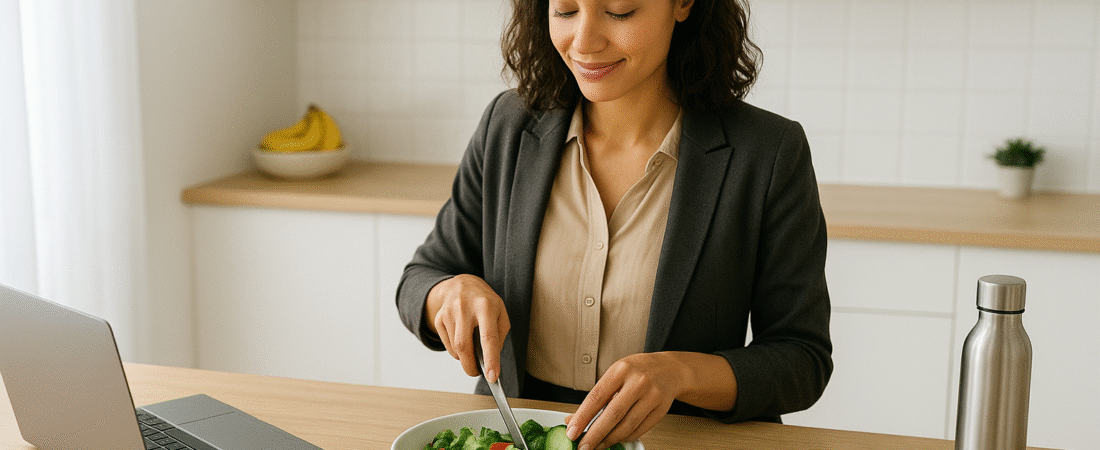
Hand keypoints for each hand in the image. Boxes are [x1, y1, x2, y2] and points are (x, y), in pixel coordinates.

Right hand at [425, 274, 509, 381]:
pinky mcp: (439, 318)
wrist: (462, 284)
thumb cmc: (485, 302)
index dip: (491, 359)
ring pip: (455, 348)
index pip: (488, 338)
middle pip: (464, 346)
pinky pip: (447, 345)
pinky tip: (462, 338)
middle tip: (477, 372)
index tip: (492, 377)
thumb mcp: (501, 313)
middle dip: (471, 366)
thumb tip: (490, 360)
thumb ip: (499, 336)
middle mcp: (465, 307)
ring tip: (472, 346)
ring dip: (465, 356)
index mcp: (486, 306)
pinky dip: (456, 350)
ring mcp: (448, 312)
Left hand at [564, 352, 737, 449]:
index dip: (582, 417)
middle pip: (612, 415)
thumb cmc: (638, 370)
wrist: (670, 369)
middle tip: (583, 446)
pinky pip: (639, 430)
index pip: (597, 397)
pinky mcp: (660, 409)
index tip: (572, 431)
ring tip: (598, 445)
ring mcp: (651, 396)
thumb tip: (573, 419)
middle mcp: (637, 382)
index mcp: (621, 370)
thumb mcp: (615, 375)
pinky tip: (616, 439)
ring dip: (609, 439)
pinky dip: (625, 437)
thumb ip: (596, 397)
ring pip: (627, 425)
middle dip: (595, 435)